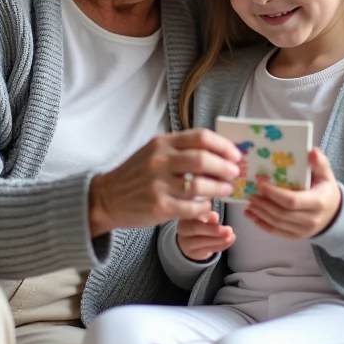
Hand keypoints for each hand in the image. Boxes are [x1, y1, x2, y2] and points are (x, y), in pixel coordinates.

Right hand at [89, 129, 240, 236]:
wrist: (107, 198)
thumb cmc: (136, 175)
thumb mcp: (154, 152)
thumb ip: (181, 149)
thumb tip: (218, 152)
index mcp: (162, 143)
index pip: (201, 137)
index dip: (223, 146)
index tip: (235, 155)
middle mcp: (160, 160)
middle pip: (204, 159)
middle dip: (226, 167)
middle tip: (235, 173)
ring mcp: (159, 184)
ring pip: (201, 185)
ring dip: (220, 188)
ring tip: (226, 190)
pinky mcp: (159, 206)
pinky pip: (192, 206)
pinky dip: (205, 206)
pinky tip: (208, 205)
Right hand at [177, 204, 235, 261]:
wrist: (190, 242)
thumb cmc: (200, 225)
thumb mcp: (204, 217)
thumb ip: (209, 216)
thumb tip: (214, 216)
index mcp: (185, 215)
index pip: (192, 214)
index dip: (204, 215)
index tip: (216, 216)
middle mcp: (183, 228)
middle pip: (194, 229)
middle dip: (213, 229)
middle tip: (228, 230)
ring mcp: (186, 242)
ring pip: (201, 241)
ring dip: (217, 239)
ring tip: (230, 236)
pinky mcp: (193, 253)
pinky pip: (207, 249)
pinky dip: (220, 246)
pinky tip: (228, 241)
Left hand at [245, 148, 341, 239]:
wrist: (334, 214)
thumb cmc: (326, 191)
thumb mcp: (326, 175)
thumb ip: (320, 163)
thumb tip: (312, 151)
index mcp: (318, 202)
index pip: (292, 201)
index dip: (274, 194)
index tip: (261, 185)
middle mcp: (311, 219)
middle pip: (282, 214)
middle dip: (264, 204)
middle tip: (251, 194)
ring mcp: (304, 230)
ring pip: (277, 224)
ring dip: (260, 214)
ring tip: (249, 203)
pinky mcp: (296, 236)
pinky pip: (277, 232)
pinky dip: (262, 224)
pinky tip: (252, 216)